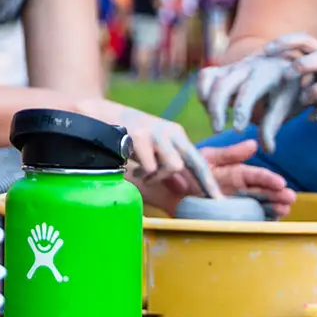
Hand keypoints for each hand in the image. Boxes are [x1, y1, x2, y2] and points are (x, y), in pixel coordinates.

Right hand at [72, 99, 222, 200]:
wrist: (97, 114)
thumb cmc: (126, 138)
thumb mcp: (151, 154)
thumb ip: (168, 171)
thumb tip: (184, 189)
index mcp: (177, 137)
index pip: (199, 161)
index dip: (209, 183)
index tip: (219, 202)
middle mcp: (171, 132)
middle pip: (190, 163)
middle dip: (176, 179)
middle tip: (155, 183)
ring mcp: (157, 132)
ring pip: (172, 166)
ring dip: (154, 176)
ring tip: (140, 170)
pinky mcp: (140, 134)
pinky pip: (151, 165)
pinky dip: (140, 171)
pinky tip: (128, 162)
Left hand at [137, 140, 296, 217]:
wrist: (163, 184)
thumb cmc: (185, 167)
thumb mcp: (207, 157)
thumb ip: (229, 153)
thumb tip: (254, 144)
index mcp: (233, 172)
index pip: (255, 175)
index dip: (268, 179)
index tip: (281, 183)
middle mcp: (236, 189)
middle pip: (260, 192)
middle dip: (277, 195)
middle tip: (290, 199)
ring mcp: (231, 204)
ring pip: (257, 206)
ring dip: (272, 208)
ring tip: (284, 210)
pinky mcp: (223, 217)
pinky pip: (243, 220)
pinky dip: (257, 221)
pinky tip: (270, 221)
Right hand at [198, 51, 307, 151]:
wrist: (283, 68)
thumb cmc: (286, 90)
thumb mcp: (286, 106)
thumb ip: (272, 125)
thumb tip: (267, 149)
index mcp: (267, 73)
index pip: (249, 91)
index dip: (241, 111)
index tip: (238, 131)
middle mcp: (247, 66)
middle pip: (223, 85)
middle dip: (217, 109)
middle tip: (217, 131)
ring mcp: (232, 66)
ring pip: (210, 79)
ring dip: (208, 102)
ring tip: (216, 122)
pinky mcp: (222, 69)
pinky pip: (205, 76)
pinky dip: (202, 92)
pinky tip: (210, 109)